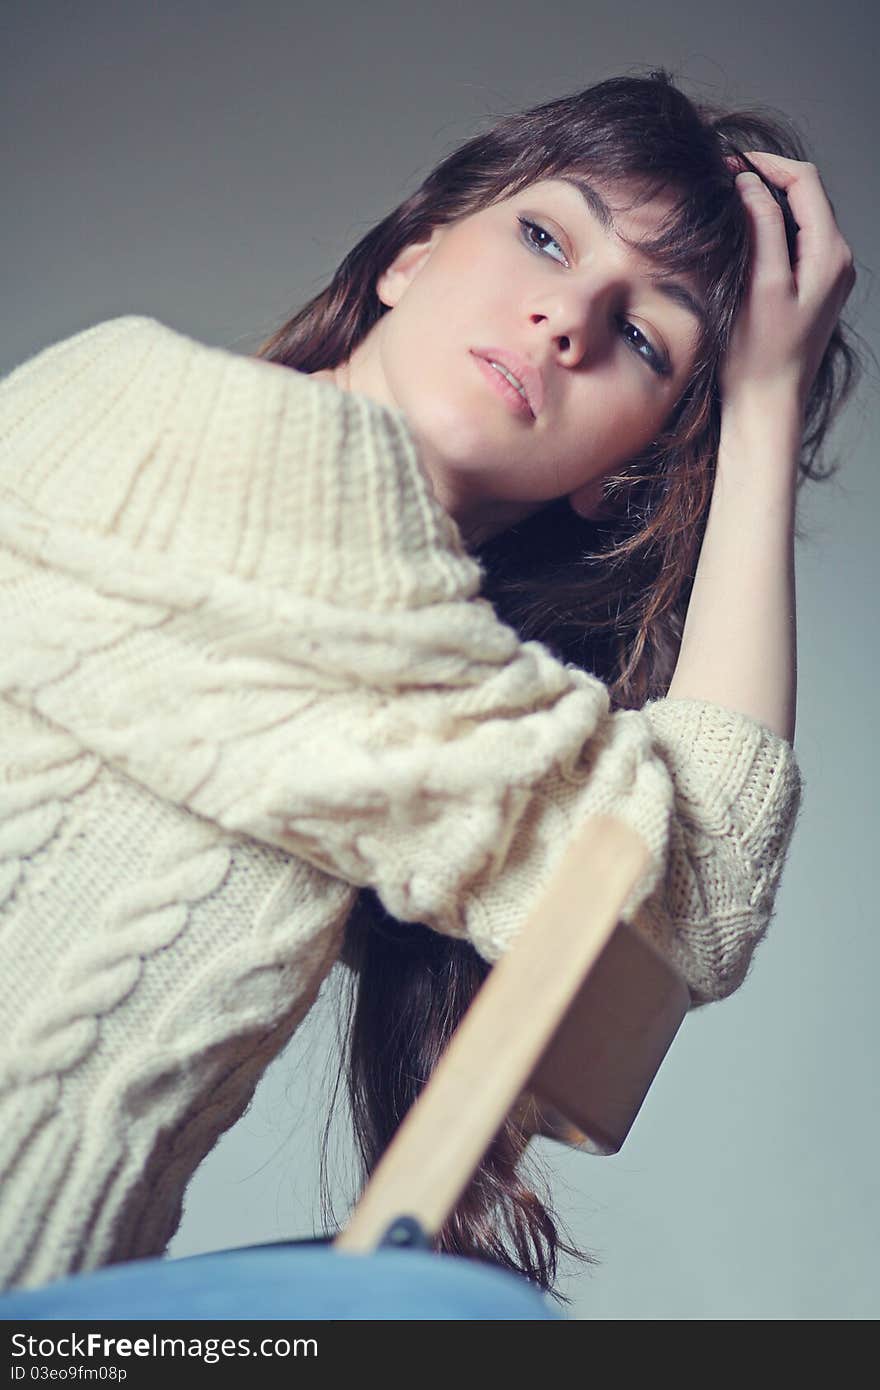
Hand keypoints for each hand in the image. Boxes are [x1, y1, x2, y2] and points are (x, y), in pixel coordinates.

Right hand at [719, 151, 856, 417]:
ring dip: (766, 205)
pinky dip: (770, 230)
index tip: (729, 163)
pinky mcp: (813, 288)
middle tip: (722, 181)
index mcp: (830, 254)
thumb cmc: (759, 357)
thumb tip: (750, 184)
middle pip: (805, 196)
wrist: (768, 404)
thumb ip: (761, 229)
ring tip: (727, 205)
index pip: (805, 182)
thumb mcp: (758, 286)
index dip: (767, 164)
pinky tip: (742, 238)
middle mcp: (837, 260)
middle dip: (766, 180)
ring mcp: (828, 275)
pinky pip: (795, 243)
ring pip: (799, 218)